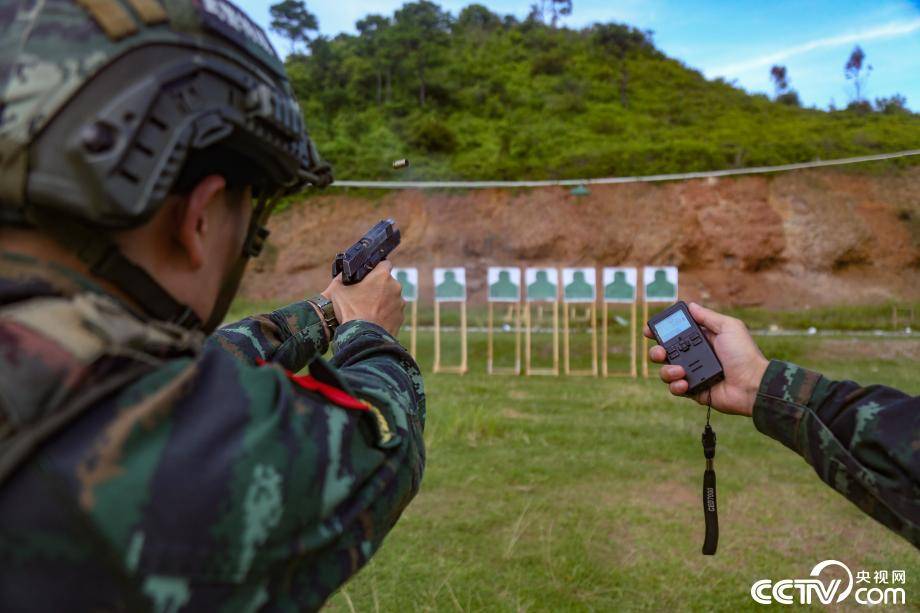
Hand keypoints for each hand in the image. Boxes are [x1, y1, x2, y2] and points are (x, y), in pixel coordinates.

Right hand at [322, 261, 404, 335]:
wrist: (362, 336)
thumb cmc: (350, 311)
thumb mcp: (338, 290)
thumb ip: (341, 279)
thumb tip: (342, 276)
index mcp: (382, 276)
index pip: (384, 263)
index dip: (376, 268)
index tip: (370, 274)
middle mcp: (395, 287)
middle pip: (388, 282)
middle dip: (379, 286)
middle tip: (366, 295)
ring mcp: (400, 303)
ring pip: (392, 297)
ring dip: (384, 301)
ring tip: (369, 310)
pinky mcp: (401, 317)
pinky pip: (394, 312)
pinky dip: (387, 314)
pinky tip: (375, 320)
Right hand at [644, 303, 768, 416]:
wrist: (752, 384)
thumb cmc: (744, 355)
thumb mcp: (729, 327)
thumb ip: (708, 317)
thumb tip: (691, 305)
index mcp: (702, 340)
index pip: (676, 334)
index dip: (661, 332)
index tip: (649, 331)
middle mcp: (695, 357)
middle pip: (665, 353)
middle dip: (657, 352)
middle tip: (661, 353)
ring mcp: (693, 374)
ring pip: (666, 372)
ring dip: (667, 371)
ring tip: (680, 371)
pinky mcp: (694, 391)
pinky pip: (676, 389)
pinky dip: (676, 386)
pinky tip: (685, 383)